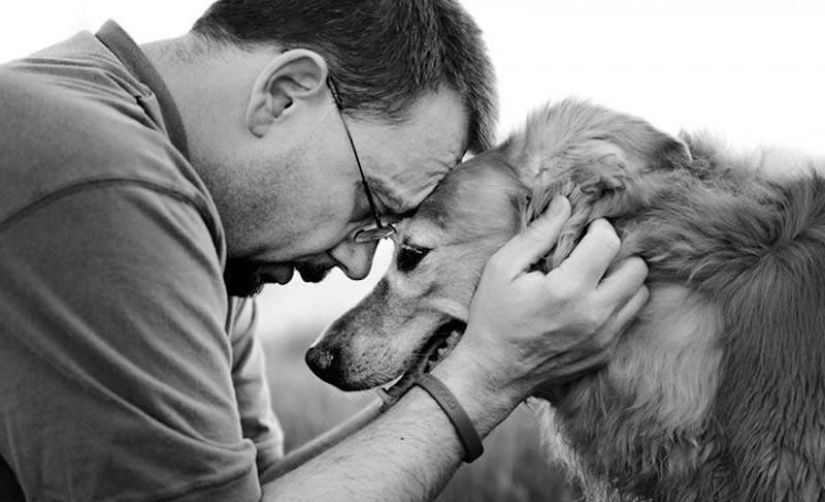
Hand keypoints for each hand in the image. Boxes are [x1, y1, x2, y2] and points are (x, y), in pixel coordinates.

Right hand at [459, 196, 648, 397]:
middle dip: (618, 252)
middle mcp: (594, 314)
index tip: (584, 230)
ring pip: (640, 294)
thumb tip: (565, 203)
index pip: (610, 242)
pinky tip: (590, 301)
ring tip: (596, 276)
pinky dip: (617, 304)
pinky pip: (628, 318)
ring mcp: (603, 337)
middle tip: (593, 252)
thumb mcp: (503, 268)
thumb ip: (537, 234)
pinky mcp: (605, 352)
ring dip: (622, 278)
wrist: (493, 373)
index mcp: (568, 289)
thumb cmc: (493, 317)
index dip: (599, 227)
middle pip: (637, 267)